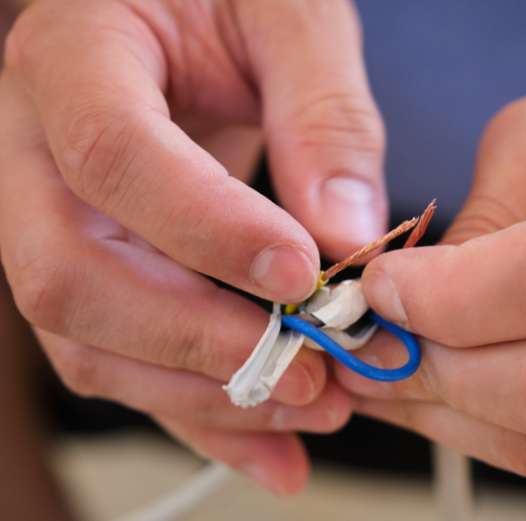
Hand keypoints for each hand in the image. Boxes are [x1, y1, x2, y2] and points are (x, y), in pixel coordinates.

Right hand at [0, 0, 386, 492]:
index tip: (303, 275)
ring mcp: (51, 215)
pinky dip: (196, 409)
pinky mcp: (95, 265)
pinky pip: (123, 354)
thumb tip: (346, 238)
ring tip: (312, 413)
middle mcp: (34, 146)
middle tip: (313, 374)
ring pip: (87, 337)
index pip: (114, 158)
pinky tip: (270, 447)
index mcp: (75, 58)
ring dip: (202, 393)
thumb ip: (323, 118)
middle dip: (196, 342)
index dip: (205, 229)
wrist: (185, 2)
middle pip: (71, 275)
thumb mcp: (291, 15)